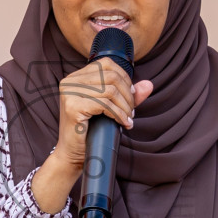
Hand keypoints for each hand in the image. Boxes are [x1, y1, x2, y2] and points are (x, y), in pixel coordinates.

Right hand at [31, 61, 152, 214]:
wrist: (73, 153)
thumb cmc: (90, 130)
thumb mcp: (111, 108)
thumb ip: (127, 94)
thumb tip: (148, 84)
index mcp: (76, 77)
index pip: (106, 64)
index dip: (125, 78)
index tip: (132, 96)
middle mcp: (70, 81)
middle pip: (111, 76)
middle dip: (128, 94)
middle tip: (131, 112)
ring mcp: (69, 93)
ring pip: (110, 90)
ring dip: (125, 106)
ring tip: (128, 118)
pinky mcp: (72, 107)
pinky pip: (105, 104)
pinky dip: (119, 114)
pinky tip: (123, 123)